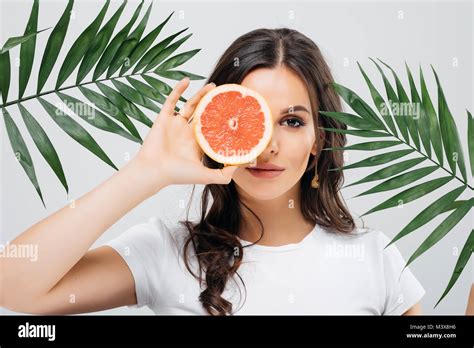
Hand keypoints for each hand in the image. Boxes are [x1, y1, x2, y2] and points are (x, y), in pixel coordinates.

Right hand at [132, 77, 238, 191]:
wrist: (154, 171)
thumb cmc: (178, 175)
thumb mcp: (206, 176)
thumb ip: (225, 174)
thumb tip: (242, 165)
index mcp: (197, 144)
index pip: (212, 128)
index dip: (222, 120)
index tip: (235, 113)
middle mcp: (187, 133)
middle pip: (203, 113)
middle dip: (213, 103)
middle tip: (224, 94)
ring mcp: (175, 124)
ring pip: (190, 105)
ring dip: (200, 94)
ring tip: (212, 86)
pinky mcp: (164, 118)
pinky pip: (172, 100)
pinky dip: (178, 89)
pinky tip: (187, 80)